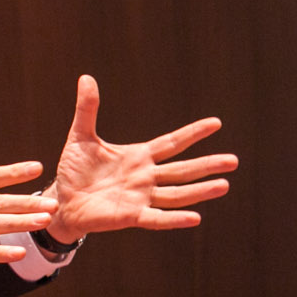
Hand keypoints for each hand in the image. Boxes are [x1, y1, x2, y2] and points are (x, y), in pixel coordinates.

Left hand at [42, 75, 236, 242]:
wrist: (62, 200)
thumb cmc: (74, 170)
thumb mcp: (81, 137)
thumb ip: (87, 110)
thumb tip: (86, 77)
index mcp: (139, 157)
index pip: (172, 143)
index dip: (193, 133)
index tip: (216, 122)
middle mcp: (146, 177)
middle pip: (183, 170)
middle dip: (207, 164)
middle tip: (234, 161)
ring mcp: (141, 197)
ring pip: (177, 194)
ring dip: (200, 191)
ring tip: (224, 185)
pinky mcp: (131, 215)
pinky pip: (157, 218)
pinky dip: (175, 219)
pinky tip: (195, 218)